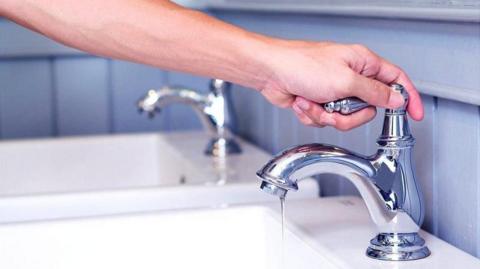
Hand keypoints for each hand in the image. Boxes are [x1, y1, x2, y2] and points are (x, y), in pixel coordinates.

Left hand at [259, 41, 423, 130]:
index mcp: (362, 63)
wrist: (270, 72)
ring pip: (345, 118)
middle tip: (336, 107)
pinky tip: (303, 102)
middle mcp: (350, 77)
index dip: (407, 98)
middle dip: (349, 115)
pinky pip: (325, 119)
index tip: (415, 114)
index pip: (395, 80)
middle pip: (368, 108)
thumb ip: (374, 92)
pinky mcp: (319, 102)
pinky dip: (312, 115)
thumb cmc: (301, 65)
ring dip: (327, 115)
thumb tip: (396, 99)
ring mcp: (334, 91)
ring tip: (314, 102)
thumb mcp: (345, 80)